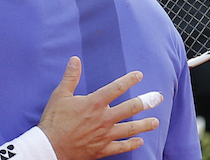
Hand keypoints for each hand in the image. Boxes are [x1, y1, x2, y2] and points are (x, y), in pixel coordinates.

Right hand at [38, 56, 160, 159]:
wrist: (50, 146)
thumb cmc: (54, 120)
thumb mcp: (59, 94)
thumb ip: (70, 77)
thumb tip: (75, 60)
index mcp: (94, 103)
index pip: (116, 88)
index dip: (129, 80)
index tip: (139, 75)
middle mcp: (104, 118)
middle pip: (131, 108)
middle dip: (146, 102)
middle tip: (158, 98)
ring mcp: (105, 135)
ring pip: (130, 129)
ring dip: (144, 124)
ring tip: (156, 121)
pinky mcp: (103, 149)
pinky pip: (122, 147)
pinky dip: (132, 144)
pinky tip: (140, 141)